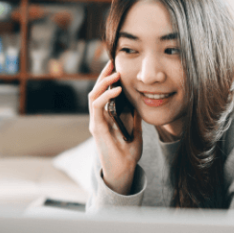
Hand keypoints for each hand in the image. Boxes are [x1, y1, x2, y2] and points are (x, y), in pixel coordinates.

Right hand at [88, 61, 142, 194]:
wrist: (124, 170)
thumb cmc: (128, 153)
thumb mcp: (136, 130)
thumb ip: (135, 117)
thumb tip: (140, 103)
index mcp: (106, 116)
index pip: (104, 92)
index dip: (109, 79)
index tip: (117, 66)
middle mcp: (98, 117)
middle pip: (96, 90)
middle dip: (104, 75)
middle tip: (113, 62)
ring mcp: (96, 122)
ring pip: (93, 95)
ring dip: (103, 82)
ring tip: (115, 74)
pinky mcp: (96, 128)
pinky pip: (97, 107)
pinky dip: (105, 95)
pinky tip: (117, 89)